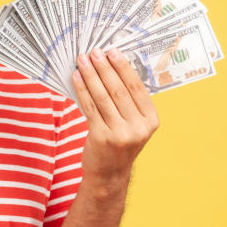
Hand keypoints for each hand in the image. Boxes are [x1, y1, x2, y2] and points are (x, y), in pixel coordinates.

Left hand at [72, 48, 159, 181]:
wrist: (109, 174)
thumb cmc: (120, 143)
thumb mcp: (134, 124)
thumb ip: (129, 101)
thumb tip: (112, 67)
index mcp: (150, 120)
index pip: (136, 87)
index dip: (123, 67)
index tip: (113, 52)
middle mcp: (138, 127)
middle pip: (118, 90)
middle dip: (104, 68)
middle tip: (94, 52)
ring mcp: (120, 133)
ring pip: (102, 96)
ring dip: (90, 75)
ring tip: (83, 61)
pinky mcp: (101, 137)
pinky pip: (90, 107)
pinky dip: (82, 90)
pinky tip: (76, 78)